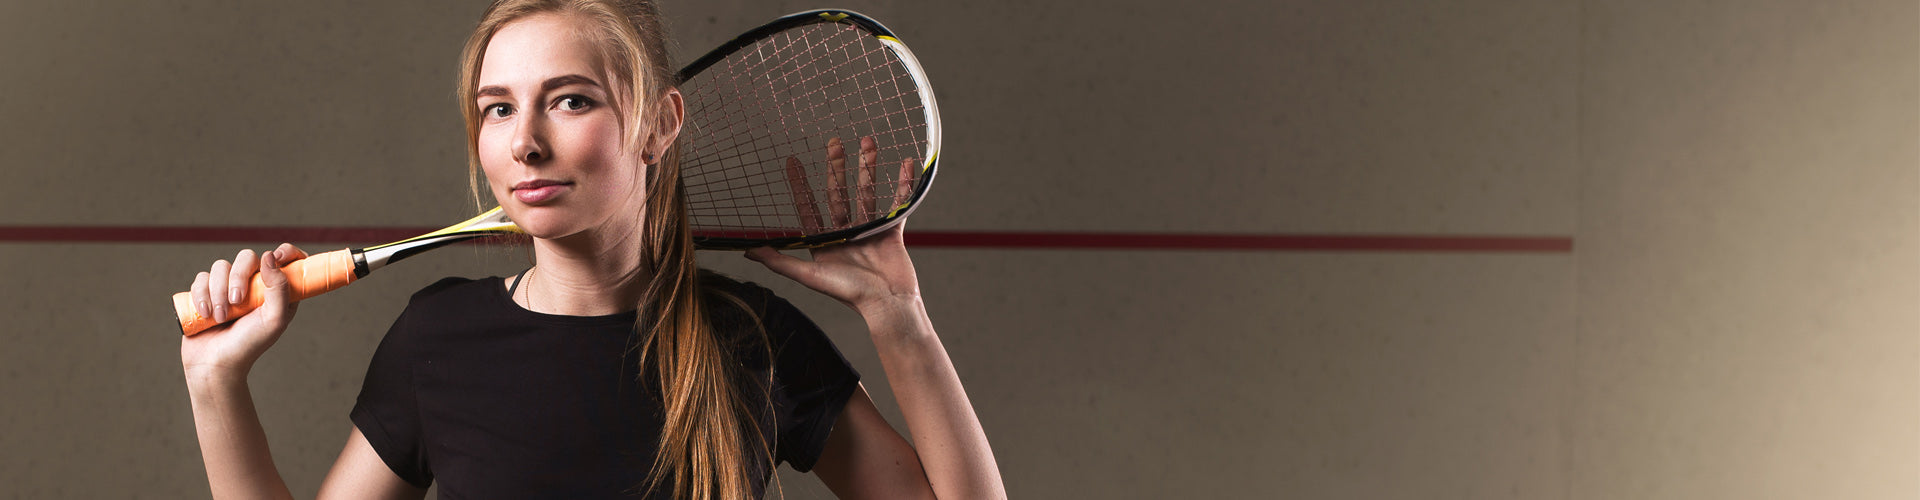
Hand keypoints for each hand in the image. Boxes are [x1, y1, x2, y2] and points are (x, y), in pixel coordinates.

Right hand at [180, 243, 307, 378]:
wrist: (215, 364)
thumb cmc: (249, 345)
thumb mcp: (274, 320)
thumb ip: (280, 288)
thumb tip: (270, 256)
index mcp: (277, 291)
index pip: (287, 260)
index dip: (287, 252)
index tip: (279, 255)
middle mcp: (254, 286)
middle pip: (248, 258)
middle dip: (239, 277)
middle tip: (237, 302)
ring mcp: (229, 287)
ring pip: (221, 267)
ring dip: (218, 291)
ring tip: (219, 317)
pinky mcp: (206, 293)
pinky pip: (201, 278)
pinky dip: (201, 295)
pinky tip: (205, 315)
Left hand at [752, 136, 920, 314]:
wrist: (887, 305)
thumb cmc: (849, 294)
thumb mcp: (810, 277)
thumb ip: (779, 262)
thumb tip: (747, 250)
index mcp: (824, 242)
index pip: (809, 206)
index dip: (800, 184)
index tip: (792, 161)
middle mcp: (845, 233)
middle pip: (839, 192)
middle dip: (836, 166)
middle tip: (834, 141)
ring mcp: (869, 230)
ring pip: (867, 191)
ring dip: (868, 166)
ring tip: (869, 141)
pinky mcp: (892, 231)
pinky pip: (898, 202)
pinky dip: (903, 183)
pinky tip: (905, 163)